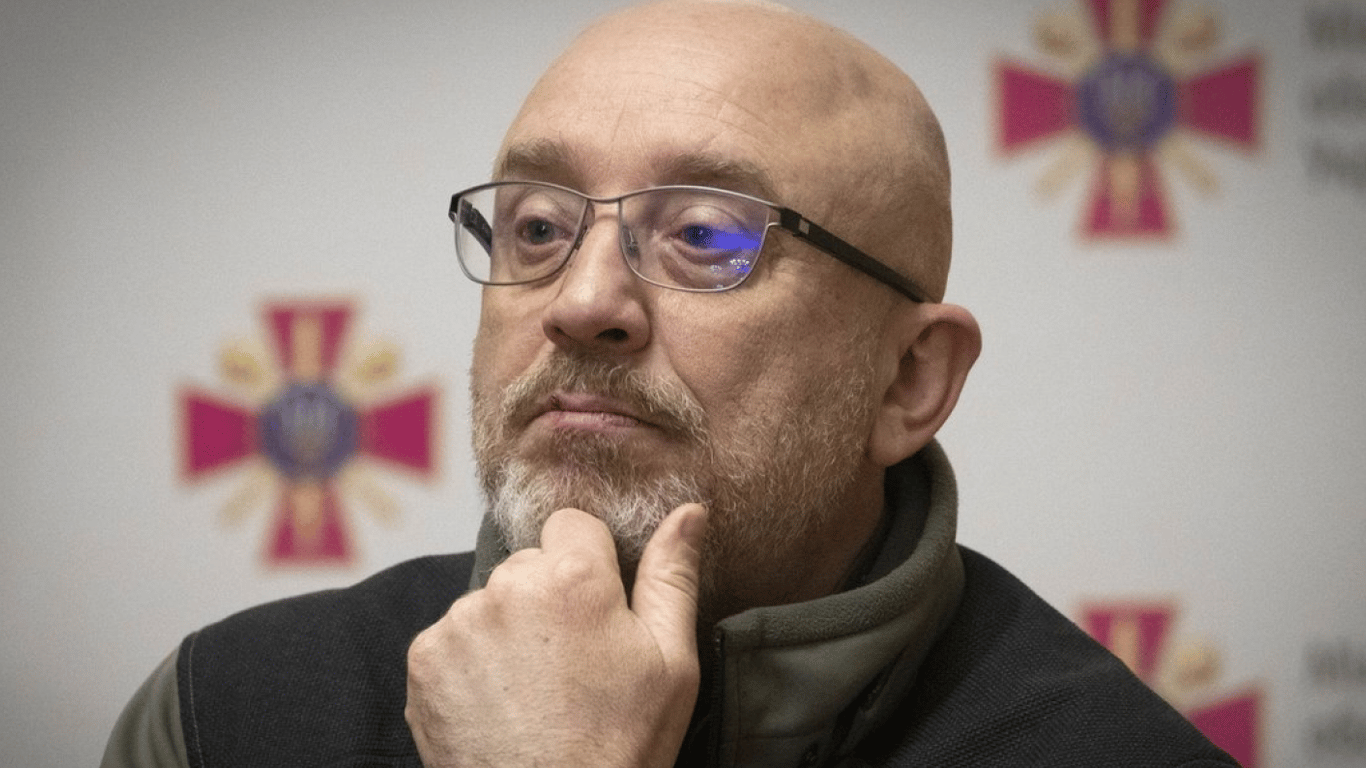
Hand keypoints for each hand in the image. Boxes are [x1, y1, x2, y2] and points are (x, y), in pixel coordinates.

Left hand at [406, 503, 707, 767]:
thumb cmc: (620, 746)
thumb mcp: (672, 663)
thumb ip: (672, 575)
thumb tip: (688, 511)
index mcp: (574, 579)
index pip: (572, 525)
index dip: (588, 567)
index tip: (597, 612)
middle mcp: (507, 587)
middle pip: (528, 565)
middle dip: (547, 598)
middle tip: (570, 663)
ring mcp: (458, 624)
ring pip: (489, 602)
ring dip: (507, 630)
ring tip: (533, 691)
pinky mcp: (424, 660)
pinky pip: (451, 638)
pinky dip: (470, 663)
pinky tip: (499, 704)